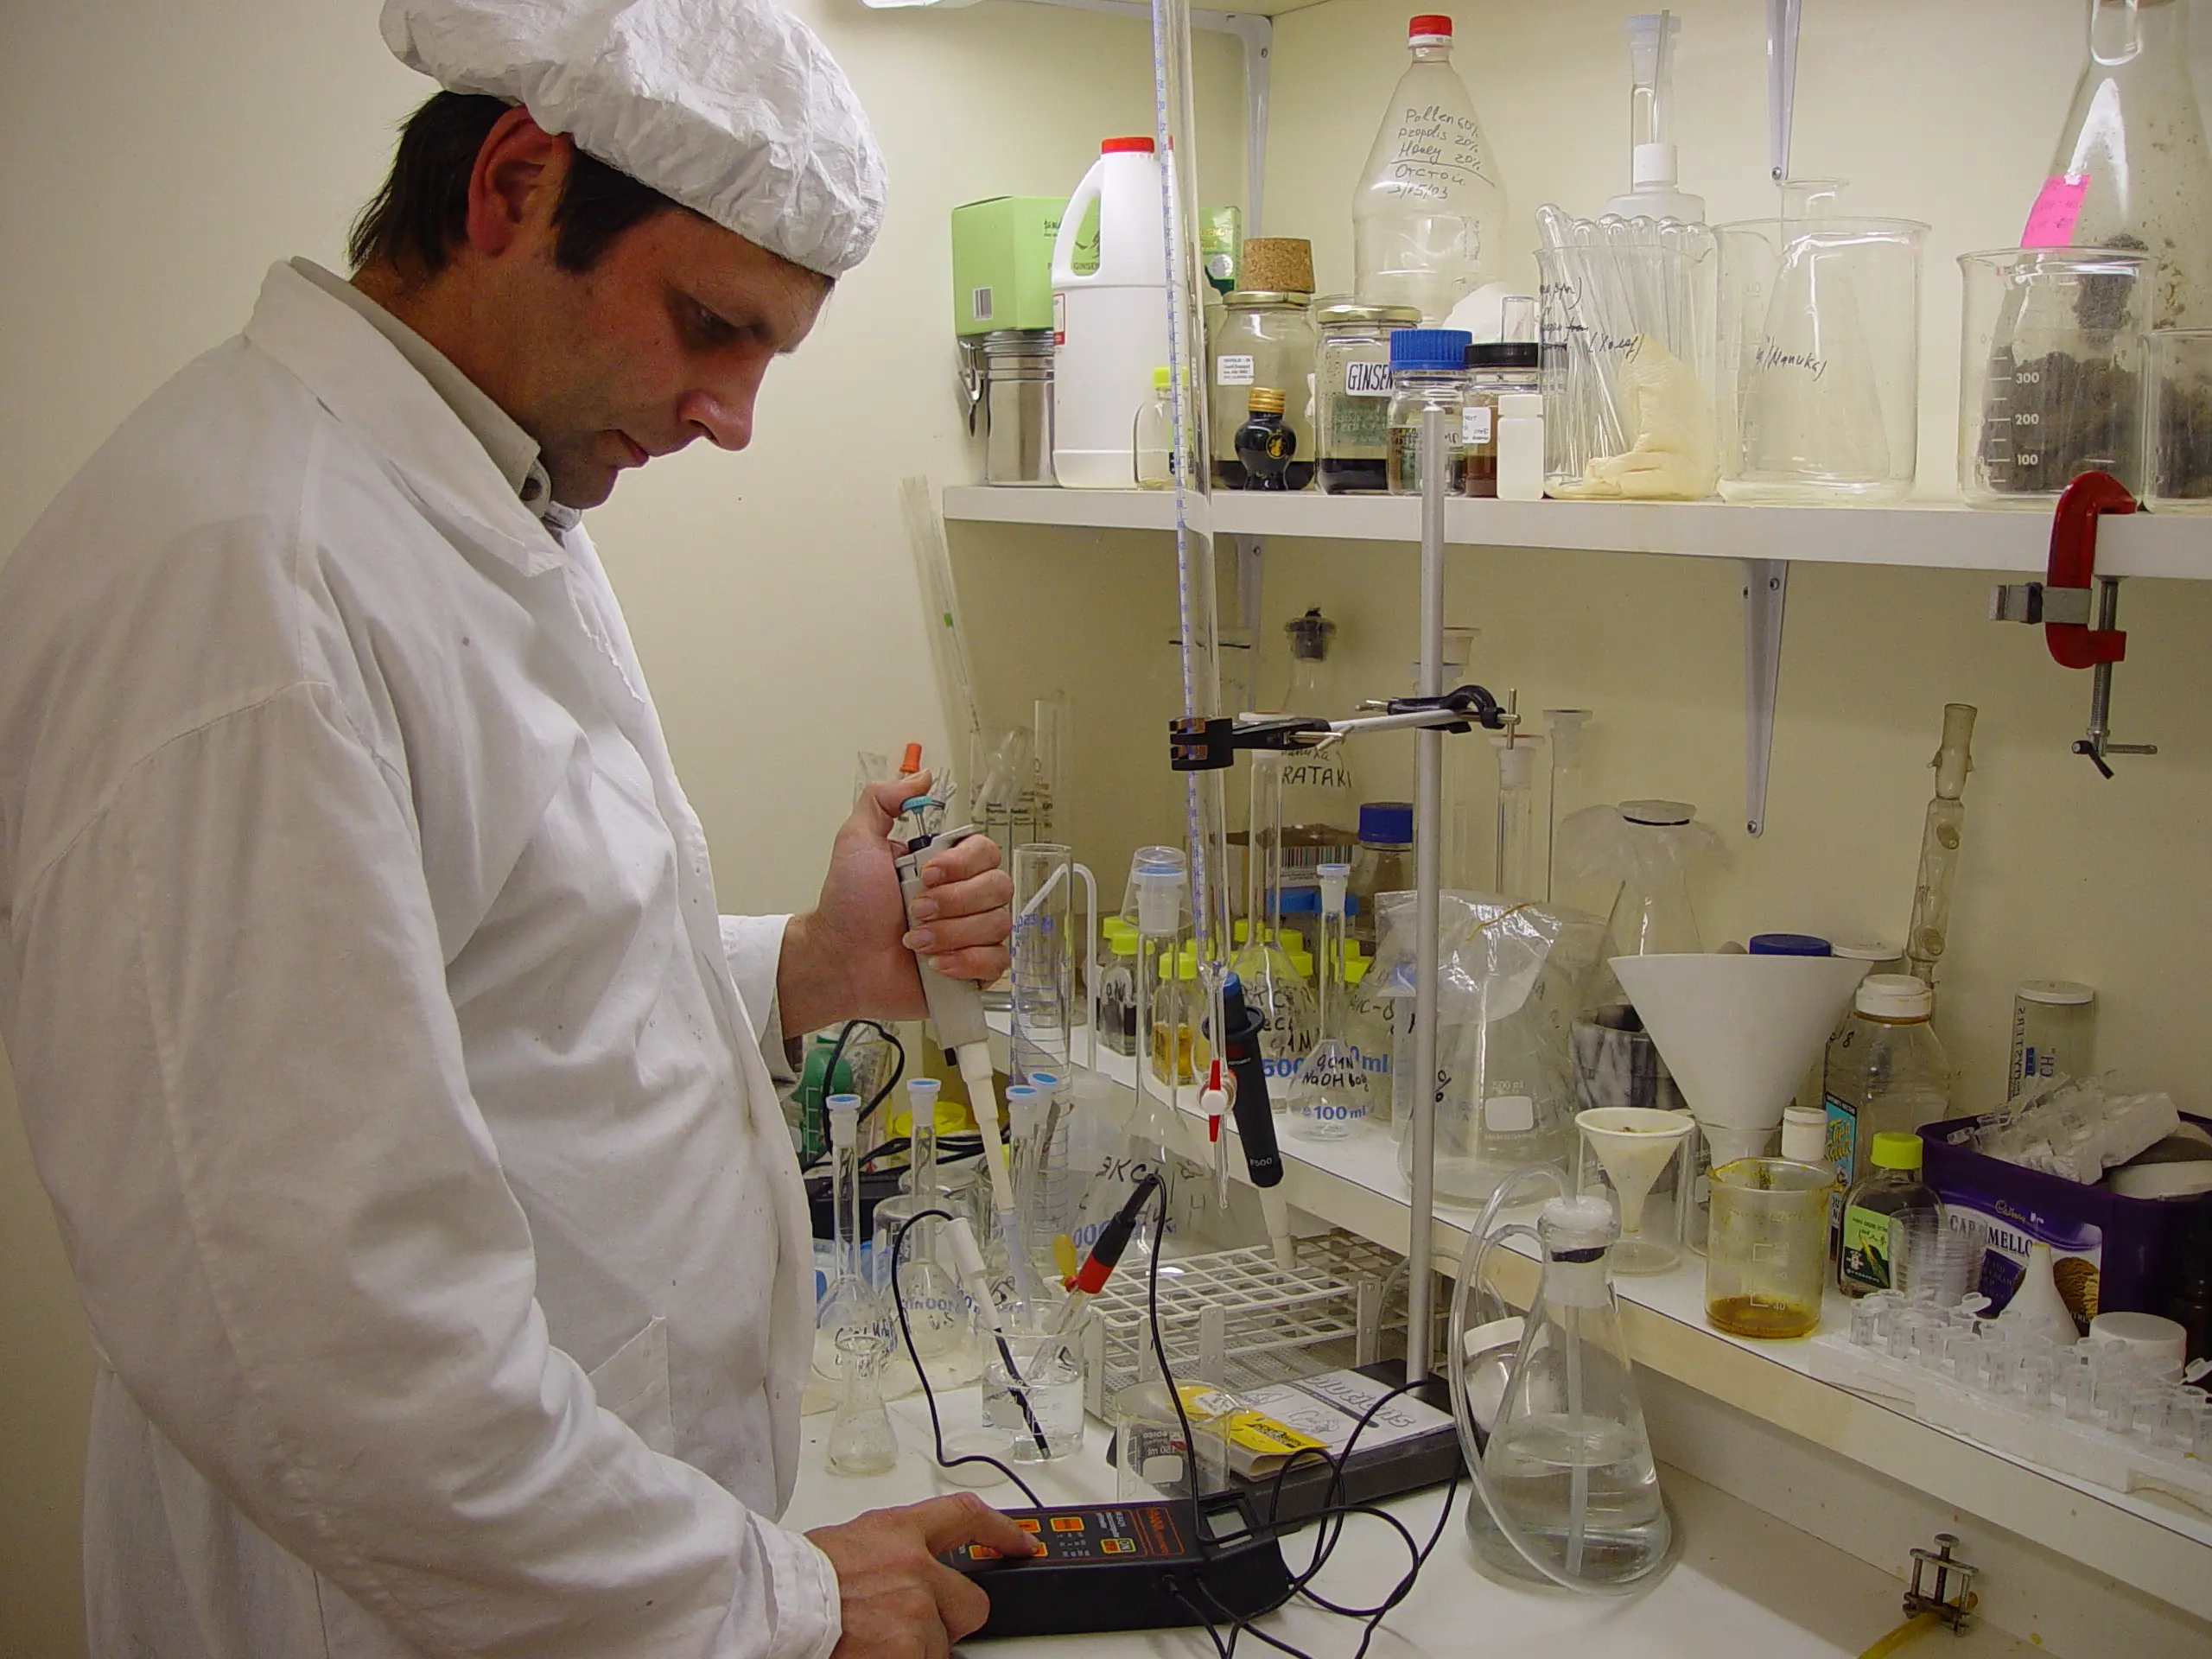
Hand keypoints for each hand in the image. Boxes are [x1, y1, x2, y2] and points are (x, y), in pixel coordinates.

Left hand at [777, 773, 1012, 1033]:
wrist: (841, 960)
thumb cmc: (848, 906)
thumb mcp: (856, 840)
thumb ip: (883, 800)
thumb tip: (922, 777)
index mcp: (947, 866)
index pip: (986, 852)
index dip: (962, 865)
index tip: (926, 875)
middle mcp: (966, 897)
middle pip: (999, 887)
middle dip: (954, 902)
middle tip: (916, 911)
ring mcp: (973, 934)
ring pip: (999, 924)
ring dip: (952, 934)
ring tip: (916, 941)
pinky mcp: (974, 970)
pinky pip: (998, 962)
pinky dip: (967, 963)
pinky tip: (936, 964)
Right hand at [806, 1492, 1038, 1658]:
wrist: (775, 1604)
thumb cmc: (799, 1576)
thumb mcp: (851, 1542)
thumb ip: (889, 1550)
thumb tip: (904, 1570)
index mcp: (899, 1531)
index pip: (966, 1516)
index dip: (1001, 1530)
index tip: (1022, 1542)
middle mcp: (916, 1567)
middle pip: (970, 1600)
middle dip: (950, 1618)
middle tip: (913, 1627)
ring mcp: (916, 1611)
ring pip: (943, 1643)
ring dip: (917, 1648)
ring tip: (874, 1640)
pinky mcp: (911, 1648)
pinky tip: (873, 1654)